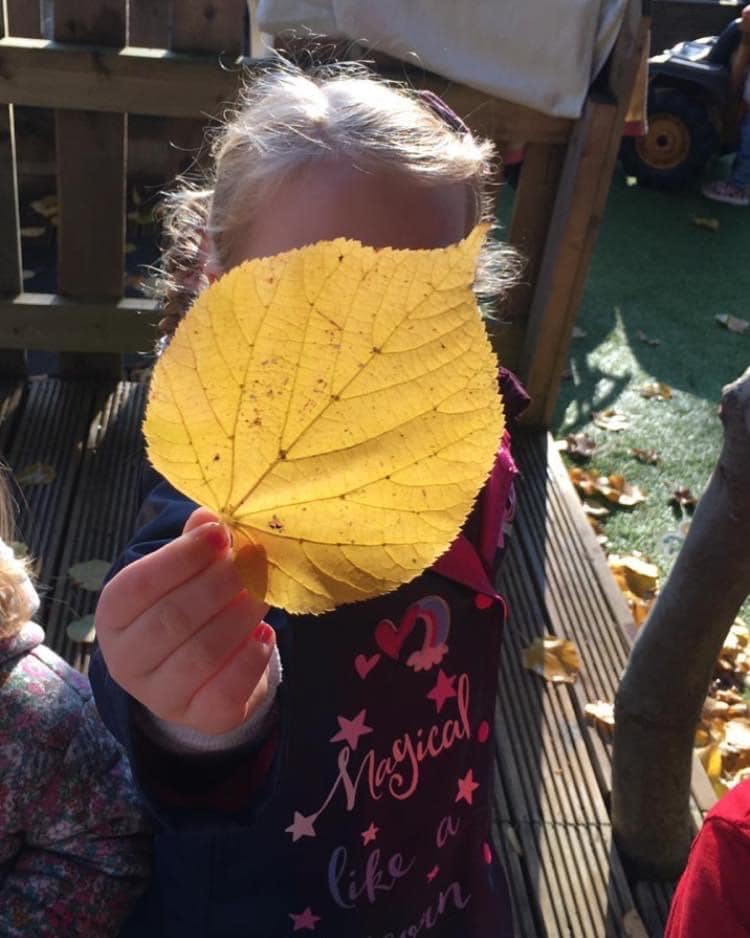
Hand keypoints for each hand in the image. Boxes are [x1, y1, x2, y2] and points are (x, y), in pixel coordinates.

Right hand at [95, 508, 273, 734]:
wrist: (197, 676)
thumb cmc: (185, 610)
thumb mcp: (181, 576)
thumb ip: (193, 546)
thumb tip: (208, 515)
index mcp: (113, 615)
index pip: (139, 584)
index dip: (182, 556)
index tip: (220, 533)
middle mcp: (126, 660)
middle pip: (173, 619)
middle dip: (219, 585)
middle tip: (252, 562)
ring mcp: (159, 696)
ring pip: (201, 654)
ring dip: (239, 617)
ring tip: (263, 593)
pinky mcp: (199, 719)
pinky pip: (225, 693)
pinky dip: (250, 660)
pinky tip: (265, 634)